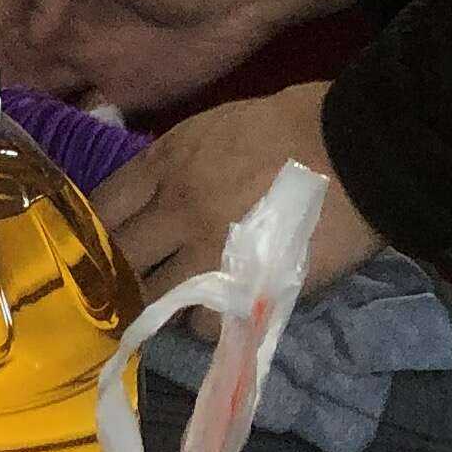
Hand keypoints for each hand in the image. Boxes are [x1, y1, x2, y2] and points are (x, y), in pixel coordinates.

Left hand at [101, 81, 384, 303]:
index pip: (101, 209)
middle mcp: (176, 205)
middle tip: (127, 289)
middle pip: (119, 258)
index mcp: (166, 161)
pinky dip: (207, 323)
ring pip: (152, 298)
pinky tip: (222, 310)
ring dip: (161, 303)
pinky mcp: (245, 286)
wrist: (357, 149)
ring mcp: (209, 250)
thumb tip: (148, 200)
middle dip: (118, 276)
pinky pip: (202, 324)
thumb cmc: (291, 128)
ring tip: (177, 303)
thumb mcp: (213, 128)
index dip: (94, 236)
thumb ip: (173, 164)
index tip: (97, 252)